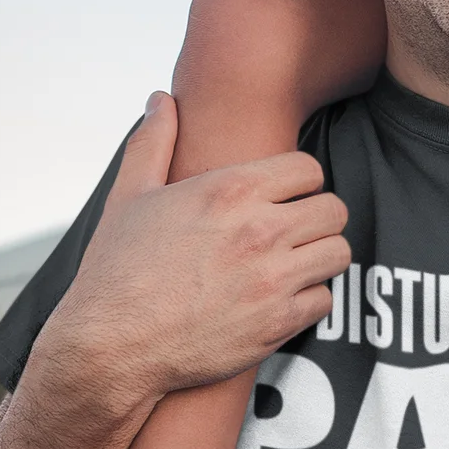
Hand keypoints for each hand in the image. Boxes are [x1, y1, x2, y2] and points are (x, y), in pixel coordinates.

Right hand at [30, 94, 350, 409]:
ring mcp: (272, 280)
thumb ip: (153, 142)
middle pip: (335, 209)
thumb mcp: (129, 196)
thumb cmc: (116, 270)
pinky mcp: (277, 325)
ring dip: (321, 257)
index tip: (286, 195)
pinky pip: (325, 301)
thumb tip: (160, 99)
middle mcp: (259, 230)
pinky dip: (310, 300)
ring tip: (296, 262)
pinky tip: (283, 298)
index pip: (309, 168)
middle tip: (297, 229)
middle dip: (318, 217)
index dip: (300, 181)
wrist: (108, 348)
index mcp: (229, 191)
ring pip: (339, 253)